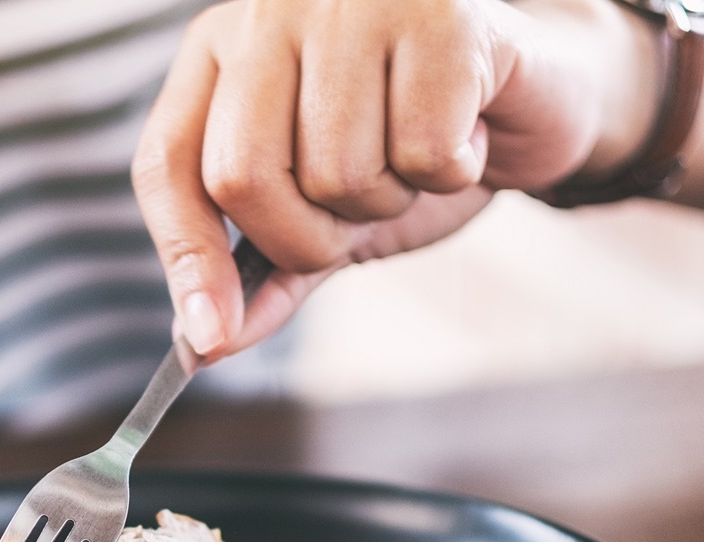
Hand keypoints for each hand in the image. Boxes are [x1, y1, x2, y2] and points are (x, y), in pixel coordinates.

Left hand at [134, 0, 660, 358]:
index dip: (187, 259)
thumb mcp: (326, 220)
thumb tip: (203, 344)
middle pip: (240, 177)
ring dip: (388, 201)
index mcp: (220, 51)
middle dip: (304, 239)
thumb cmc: (415, 149)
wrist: (537, 101)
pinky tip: (468, 136)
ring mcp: (356, 2)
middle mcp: (274, 11)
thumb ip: (263, 276)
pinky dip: (452, 173)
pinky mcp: (443, 14)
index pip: (165, 163)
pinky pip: (423, 152)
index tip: (212, 335)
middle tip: (357, 220)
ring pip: (335, 172)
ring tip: (418, 156)